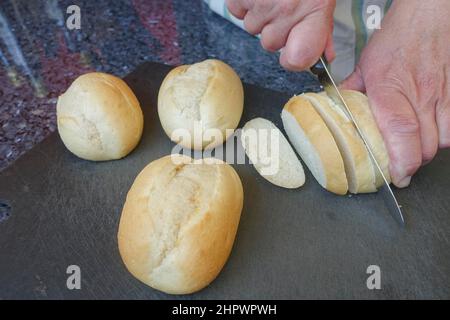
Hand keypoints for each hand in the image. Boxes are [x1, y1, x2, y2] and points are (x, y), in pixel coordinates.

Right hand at [226, 0, 335, 69]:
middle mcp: (285, 9)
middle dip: (276, 30)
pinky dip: (245, 3)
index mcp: (312, 11)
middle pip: (270, 44)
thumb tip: (324, 56)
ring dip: (260, 15)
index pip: (296, 59)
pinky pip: (237, 12)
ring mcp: (260, 2)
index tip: (296, 51)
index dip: (294, 59)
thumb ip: (323, 29)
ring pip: (252, 29)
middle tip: (285, 6)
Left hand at [341, 0, 449, 187]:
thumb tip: (333, 111)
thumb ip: (350, 93)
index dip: (401, 161)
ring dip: (428, 149)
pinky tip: (432, 130)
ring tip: (414, 146)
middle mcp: (420, 95)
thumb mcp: (365, 66)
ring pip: (443, 141)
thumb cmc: (397, 39)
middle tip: (400, 164)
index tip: (397, 177)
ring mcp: (443, 95)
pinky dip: (444, 135)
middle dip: (412, 162)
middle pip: (425, 146)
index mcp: (390, 89)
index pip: (401, 131)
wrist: (429, 17)